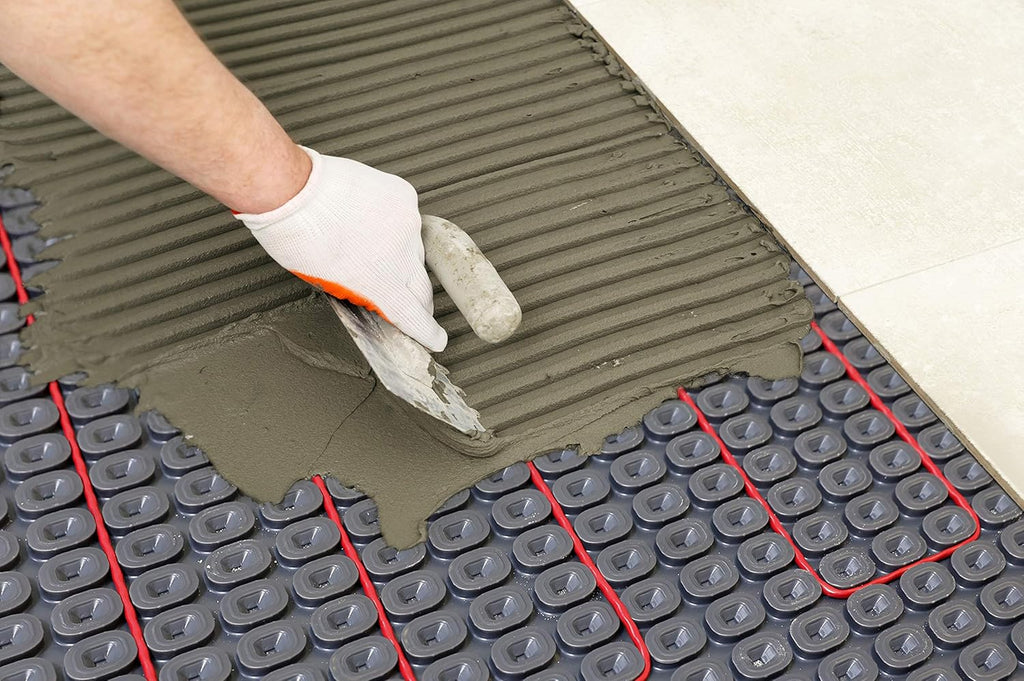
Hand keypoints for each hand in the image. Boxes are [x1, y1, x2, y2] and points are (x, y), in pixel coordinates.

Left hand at [235, 147, 447, 351]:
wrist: (293, 186)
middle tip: (402, 296)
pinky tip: (371, 220)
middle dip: (415, 297)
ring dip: (399, 254)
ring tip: (369, 246)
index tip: (436, 339)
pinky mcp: (404, 197)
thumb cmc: (297, 235)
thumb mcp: (326, 282)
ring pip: (415, 249)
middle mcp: (401, 254)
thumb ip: (361, 292)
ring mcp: (407, 222)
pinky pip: (407, 218)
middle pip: (422, 286)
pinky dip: (394, 224)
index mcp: (381, 283)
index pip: (416, 317)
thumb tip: (376, 296)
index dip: (427, 332)